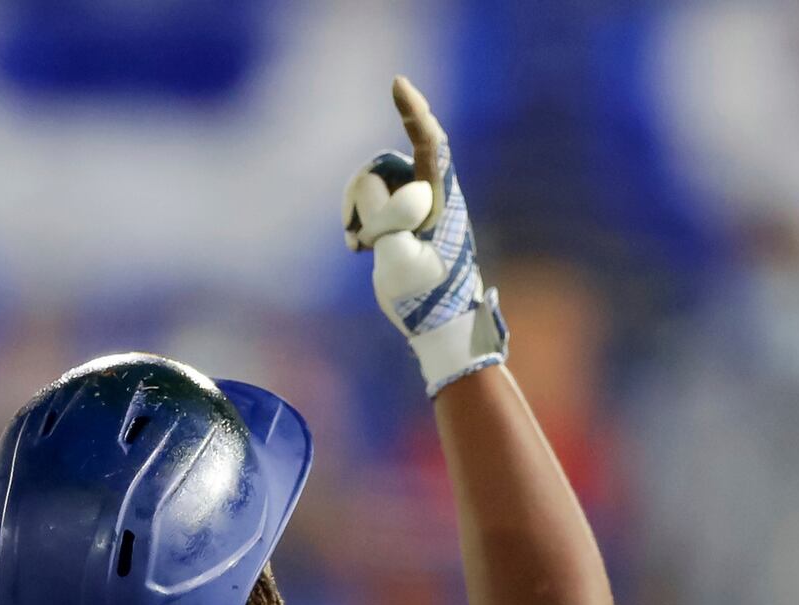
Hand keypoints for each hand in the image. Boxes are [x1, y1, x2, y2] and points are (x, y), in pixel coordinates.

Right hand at [343, 76, 506, 395]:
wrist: (441, 326)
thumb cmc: (427, 297)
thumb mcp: (401, 264)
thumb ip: (388, 225)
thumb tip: (375, 196)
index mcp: (441, 199)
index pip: (428, 143)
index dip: (412, 111)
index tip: (397, 84)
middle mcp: (430, 194)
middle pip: (384, 166)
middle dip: (361, 192)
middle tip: (357, 239)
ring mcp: (415, 205)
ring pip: (372, 184)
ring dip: (357, 212)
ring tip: (358, 247)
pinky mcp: (403, 219)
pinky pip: (371, 202)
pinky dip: (359, 220)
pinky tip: (358, 248)